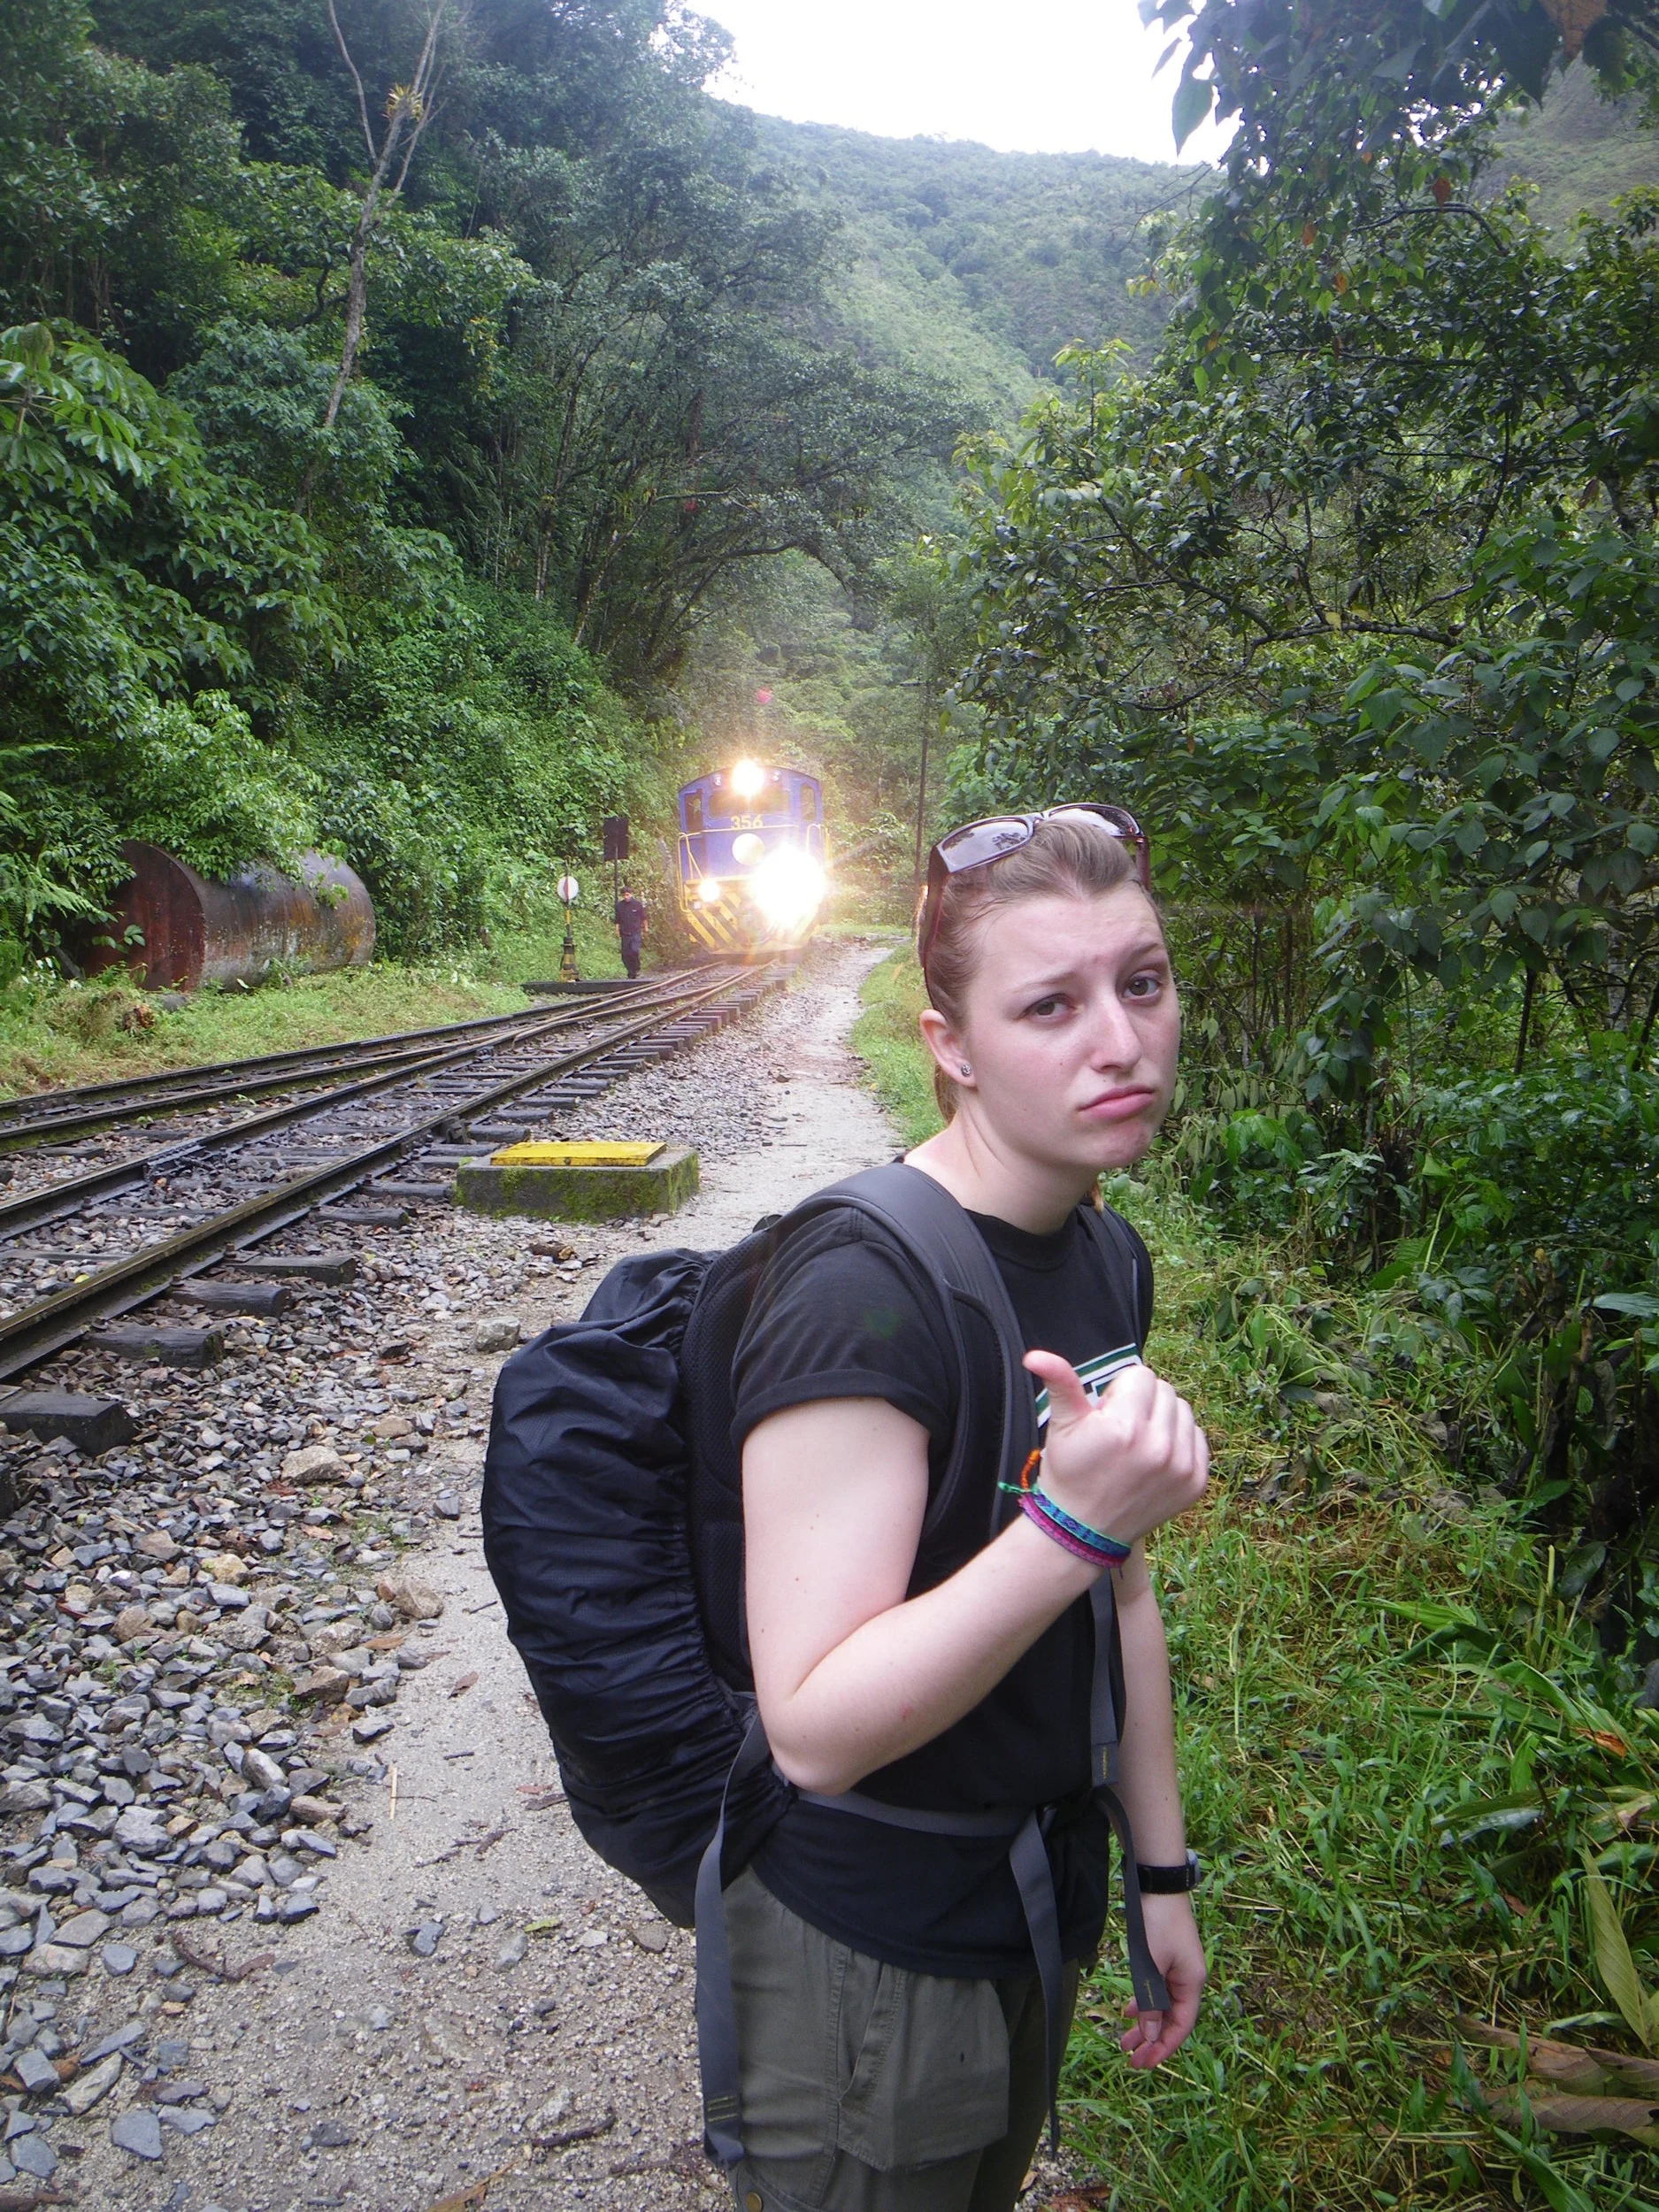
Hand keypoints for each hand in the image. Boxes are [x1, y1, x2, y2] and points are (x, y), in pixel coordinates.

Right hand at [1022, 1352, 1207, 1546]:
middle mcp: (1158, 1446)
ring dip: (1163, 1419)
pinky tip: (1156, 1457)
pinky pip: (1198, 1437)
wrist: (1083, 1529)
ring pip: (1183, 1411)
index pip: (1141, 1376)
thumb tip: (1035, 1356)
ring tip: (1139, 1443)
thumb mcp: (1061, 1425)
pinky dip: (1180, 1441)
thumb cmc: (1070, 1473)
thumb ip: (1059, 1383)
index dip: (1120, 1391)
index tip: (1107, 1415)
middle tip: (1121, 1430)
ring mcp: (1181, 1466)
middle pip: (1165, 1390)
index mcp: (1124, 1427)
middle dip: (1142, 1402)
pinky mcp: (1195, 1482)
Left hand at [1118, 1893, 1205, 2067]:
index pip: (1181, 2026)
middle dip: (1152, 2040)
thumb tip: (1151, 2036)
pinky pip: (1157, 1990)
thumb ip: (1152, 2002)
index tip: (1146, 2063)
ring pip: (1162, 2006)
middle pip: (1172, 2019)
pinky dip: (1144, 2003)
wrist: (1158, 1885)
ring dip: (1146, 2024)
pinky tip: (1130, 2012)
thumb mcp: (1151, 1966)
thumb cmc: (1158, 1924)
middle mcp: (1188, 1980)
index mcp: (1192, 1983)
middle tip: (1132, 2060)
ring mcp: (1177, 1969)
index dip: (1164, 2047)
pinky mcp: (1166, 1959)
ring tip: (1125, 2042)